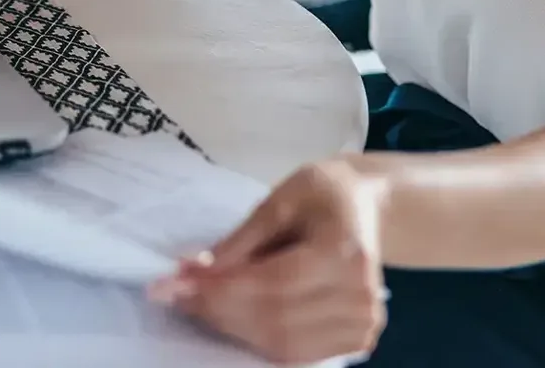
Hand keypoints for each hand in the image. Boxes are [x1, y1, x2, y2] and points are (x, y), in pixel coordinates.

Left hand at [149, 161, 388, 365]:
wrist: (368, 207)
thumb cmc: (322, 192)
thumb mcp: (280, 199)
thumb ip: (241, 240)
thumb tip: (195, 270)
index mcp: (344, 252)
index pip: (275, 283)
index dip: (221, 288)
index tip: (175, 283)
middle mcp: (360, 297)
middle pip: (276, 319)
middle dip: (218, 309)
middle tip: (175, 294)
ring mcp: (364, 325)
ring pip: (281, 344)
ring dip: (231, 327)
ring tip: (195, 303)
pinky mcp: (358, 341)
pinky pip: (295, 353)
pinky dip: (256, 339)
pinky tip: (229, 316)